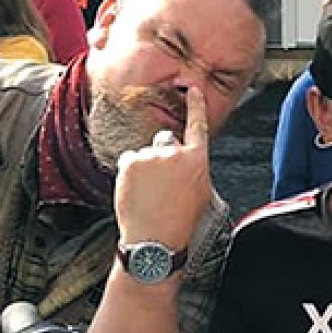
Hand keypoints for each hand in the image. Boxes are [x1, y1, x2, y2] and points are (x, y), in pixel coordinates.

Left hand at [114, 87, 213, 251]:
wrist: (154, 241)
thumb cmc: (180, 224)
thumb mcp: (202, 196)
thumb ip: (194, 171)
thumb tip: (184, 165)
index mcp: (197, 160)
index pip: (198, 126)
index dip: (196, 106)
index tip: (193, 91)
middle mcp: (174, 153)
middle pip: (165, 141)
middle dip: (161, 156)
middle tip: (161, 183)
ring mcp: (150, 156)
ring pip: (145, 154)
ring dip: (144, 169)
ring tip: (148, 195)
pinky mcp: (130, 161)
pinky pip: (128, 161)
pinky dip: (129, 174)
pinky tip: (137, 192)